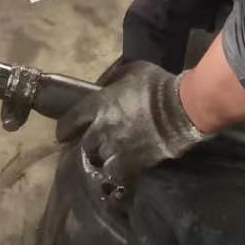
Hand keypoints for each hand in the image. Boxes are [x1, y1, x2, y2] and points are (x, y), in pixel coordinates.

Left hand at [55, 62, 208, 184]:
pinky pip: (120, 173)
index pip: (71, 120)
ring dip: (101, 160)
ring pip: (100, 161)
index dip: (65, 128)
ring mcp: (118, 149)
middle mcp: (103, 130)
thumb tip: (107, 84)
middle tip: (88, 147)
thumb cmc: (157, 85)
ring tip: (105, 161)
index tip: (62, 134)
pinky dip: (119, 173)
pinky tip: (122, 172)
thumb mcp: (133, 71)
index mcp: (99, 106)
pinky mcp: (134, 163)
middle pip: (85, 144)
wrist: (182, 109)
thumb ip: (115, 78)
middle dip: (85, 146)